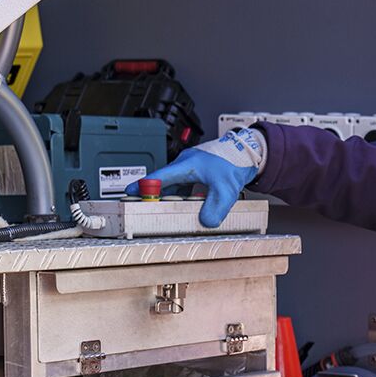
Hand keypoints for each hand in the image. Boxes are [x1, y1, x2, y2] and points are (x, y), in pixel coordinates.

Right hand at [125, 128, 265, 227]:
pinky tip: (183, 205)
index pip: (160, 177)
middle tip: (141, 206)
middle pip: (163, 181)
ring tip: (160, 209)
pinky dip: (180, 195)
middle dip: (153, 194)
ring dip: (167, 196)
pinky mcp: (195, 172)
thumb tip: (205, 222)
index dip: (145, 186)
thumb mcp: (226, 190)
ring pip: (173, 184)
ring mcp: (189, 167)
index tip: (130, 192)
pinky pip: (182, 185)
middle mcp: (184, 164)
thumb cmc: (234, 163)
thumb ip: (215, 208)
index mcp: (187, 165)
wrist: (245, 154)